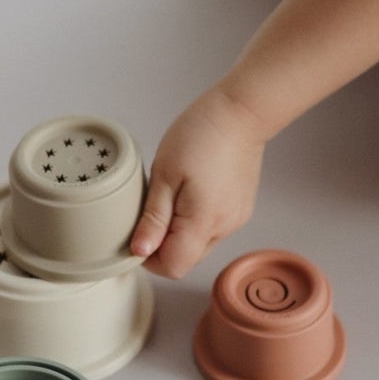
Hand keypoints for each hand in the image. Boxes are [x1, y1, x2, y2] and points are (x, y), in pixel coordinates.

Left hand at [130, 87, 266, 278]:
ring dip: (180, 232)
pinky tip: (191, 190)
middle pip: (186, 258)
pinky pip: (212, 228)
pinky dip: (196, 220)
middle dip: (163, 243)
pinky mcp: (240, 209)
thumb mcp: (164, 174)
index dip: (149, 258)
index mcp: (203, 222)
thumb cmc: (201, 135)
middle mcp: (224, 227)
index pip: (173, 267)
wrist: (240, 112)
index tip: (138, 234)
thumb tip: (140, 251)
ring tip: (173, 194)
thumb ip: (153, 218)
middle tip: (152, 208)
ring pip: (199, 244)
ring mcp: (235, 219)